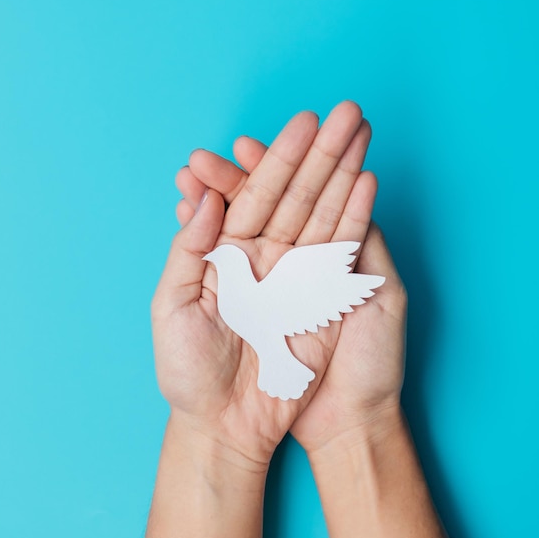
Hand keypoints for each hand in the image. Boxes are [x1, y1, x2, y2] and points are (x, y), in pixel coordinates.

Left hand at [153, 101, 375, 469]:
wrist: (228, 426)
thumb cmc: (190, 373)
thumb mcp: (171, 308)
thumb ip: (189, 250)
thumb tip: (206, 198)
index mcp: (228, 253)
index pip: (253, 194)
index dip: (274, 159)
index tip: (296, 126)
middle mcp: (266, 256)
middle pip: (295, 194)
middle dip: (319, 153)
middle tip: (343, 111)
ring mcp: (297, 276)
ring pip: (324, 213)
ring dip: (344, 173)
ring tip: (361, 132)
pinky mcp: (323, 300)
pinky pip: (341, 253)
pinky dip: (355, 218)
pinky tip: (367, 183)